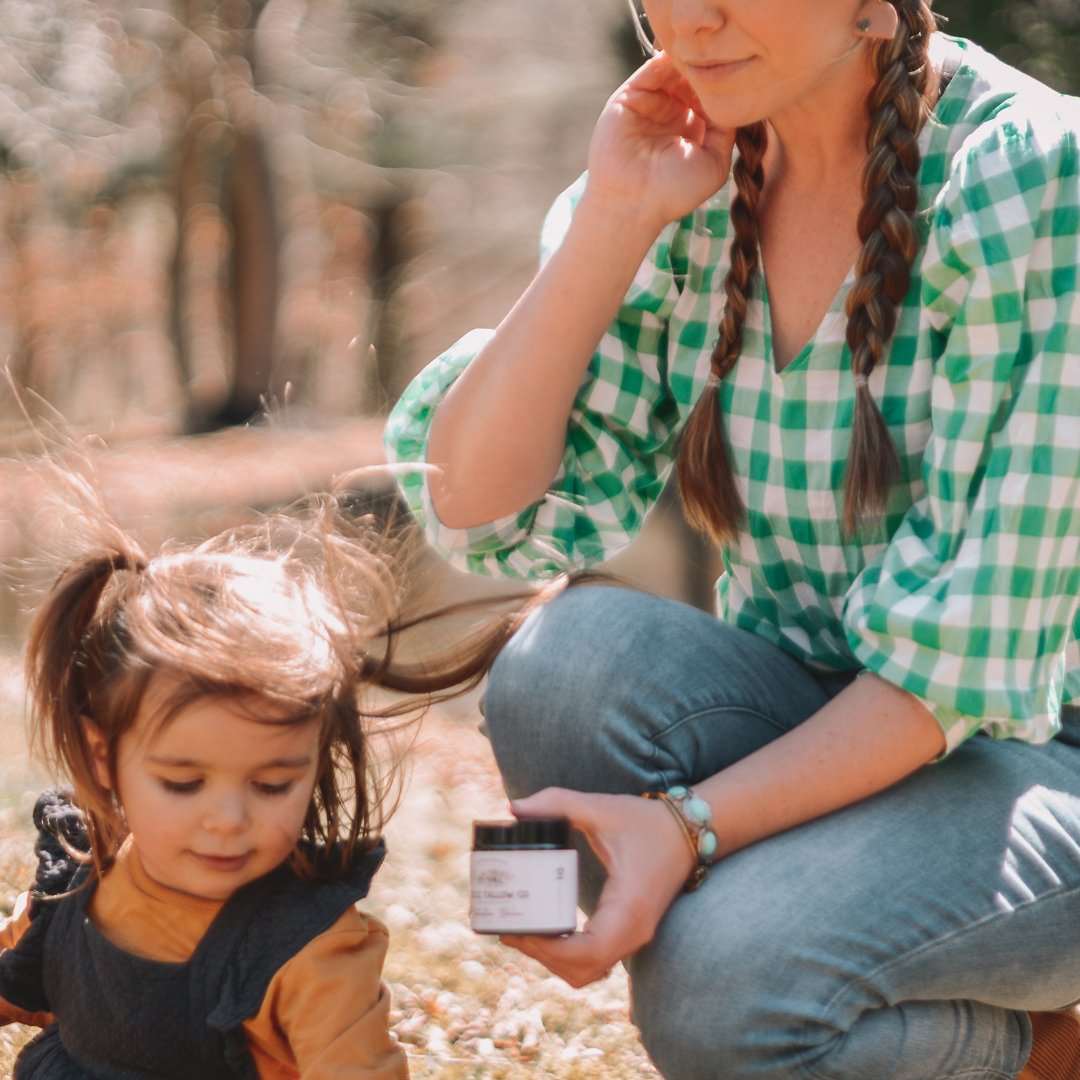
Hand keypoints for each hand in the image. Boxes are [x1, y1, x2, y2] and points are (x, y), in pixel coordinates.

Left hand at [500, 787, 695, 987]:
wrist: (688, 831)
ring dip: (554, 961)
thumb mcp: (601, 808)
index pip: (585, 953)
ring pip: (588, 972)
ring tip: (523, 934)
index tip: (517, 930)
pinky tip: (548, 935)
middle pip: (581, 970)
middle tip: (509, 930)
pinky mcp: (630, 933)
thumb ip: (558, 803)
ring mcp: (634, 937)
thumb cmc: (647, 822)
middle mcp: (634, 932)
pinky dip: (570, 957)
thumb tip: (514, 808)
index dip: (546, 949)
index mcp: (628, 909)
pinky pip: (597, 961)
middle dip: (541, 956)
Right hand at [585, 53, 735, 230]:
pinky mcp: (628, 98)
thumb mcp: (715, 162)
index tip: (740, 75)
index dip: (723, 85)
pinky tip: (685, 57)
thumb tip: (736, 96)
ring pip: (673, 71)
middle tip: (725, 59)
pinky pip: (651, 69)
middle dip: (707, 70)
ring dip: (690, 61)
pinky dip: (667, 59)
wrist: (632, 201)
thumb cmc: (674, 192)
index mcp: (691, 131)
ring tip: (707, 56)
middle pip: (692, 80)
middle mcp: (670, 115)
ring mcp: (649, 105)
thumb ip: (726, 130)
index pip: (709, 97)